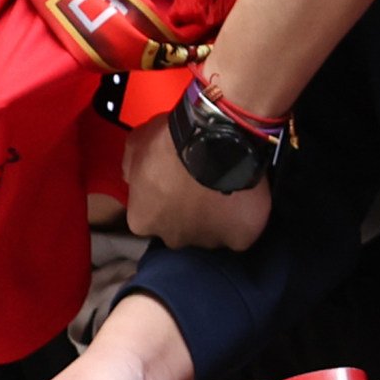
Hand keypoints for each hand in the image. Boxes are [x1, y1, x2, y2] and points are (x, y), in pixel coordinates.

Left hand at [123, 107, 272, 250]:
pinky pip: (242, 233)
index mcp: (143, 220)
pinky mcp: (240, 238)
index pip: (150, 217)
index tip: (175, 183)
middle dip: (189, 213)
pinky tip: (246, 200)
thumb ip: (133, 170)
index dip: (163, 199)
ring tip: (227, 190)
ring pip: (212, 232)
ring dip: (217, 216)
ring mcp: (208, 240)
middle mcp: (173, 238)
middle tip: (201, 186)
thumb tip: (137, 179)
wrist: (214, 139)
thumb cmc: (170, 141)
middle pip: (181, 230)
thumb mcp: (136, 144)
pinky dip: (244, 220)